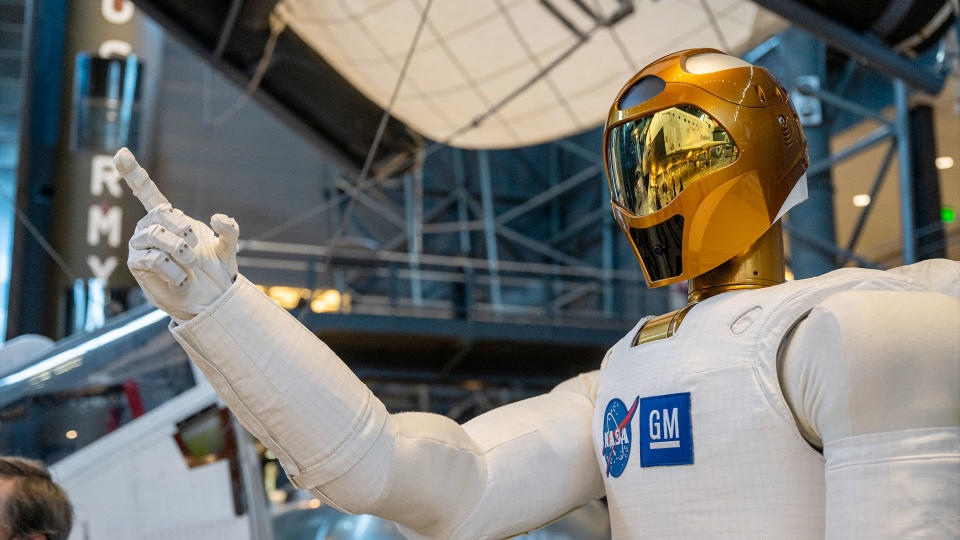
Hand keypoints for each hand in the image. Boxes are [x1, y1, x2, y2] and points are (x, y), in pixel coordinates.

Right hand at [114, 147, 239, 323]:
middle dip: (183, 230)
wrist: (209, 299)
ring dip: (180, 251)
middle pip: (160, 215)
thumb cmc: (214, 270)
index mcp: (169, 218)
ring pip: (156, 236)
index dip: (133, 173)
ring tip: (191, 265)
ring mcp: (140, 246)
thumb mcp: (227, 247)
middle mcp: (150, 228)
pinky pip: (153, 259)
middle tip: (196, 249)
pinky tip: (182, 279)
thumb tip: (216, 216)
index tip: (121, 153)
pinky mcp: (138, 265)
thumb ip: (229, 229)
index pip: (146, 191)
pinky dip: (173, 270)